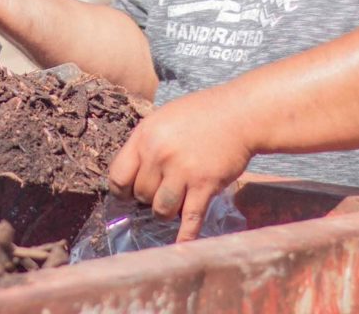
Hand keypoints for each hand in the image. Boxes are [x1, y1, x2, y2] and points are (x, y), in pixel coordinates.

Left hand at [107, 86, 252, 241]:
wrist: (240, 115)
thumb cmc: (201, 114)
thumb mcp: (163, 119)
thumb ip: (146, 145)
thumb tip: (130, 177)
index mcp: (144, 136)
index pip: (118, 176)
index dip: (121, 190)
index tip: (128, 195)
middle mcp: (159, 154)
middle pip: (141, 195)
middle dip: (149, 198)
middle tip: (163, 190)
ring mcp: (182, 171)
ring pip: (161, 210)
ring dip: (166, 212)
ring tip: (175, 203)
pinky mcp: (205, 185)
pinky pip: (189, 218)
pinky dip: (185, 235)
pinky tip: (181, 245)